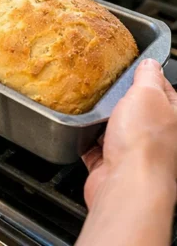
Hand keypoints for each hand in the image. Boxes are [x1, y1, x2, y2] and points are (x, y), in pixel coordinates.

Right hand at [83, 59, 176, 210]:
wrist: (126, 186)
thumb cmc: (145, 145)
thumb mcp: (147, 93)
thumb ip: (148, 76)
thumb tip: (149, 64)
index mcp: (173, 119)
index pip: (164, 90)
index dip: (148, 75)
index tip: (133, 66)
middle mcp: (158, 139)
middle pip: (137, 109)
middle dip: (120, 99)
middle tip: (108, 86)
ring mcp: (135, 154)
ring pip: (115, 128)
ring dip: (102, 120)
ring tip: (93, 107)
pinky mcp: (112, 167)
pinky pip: (95, 148)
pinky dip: (87, 140)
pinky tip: (82, 130)